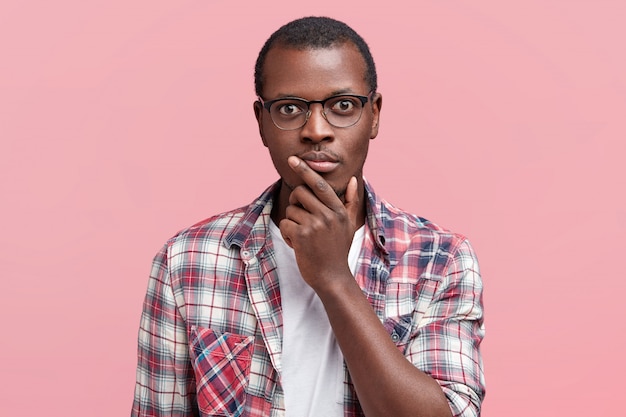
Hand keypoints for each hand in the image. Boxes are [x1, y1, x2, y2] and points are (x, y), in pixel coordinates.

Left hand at [278, 156, 361, 290]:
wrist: (332, 277)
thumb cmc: (338, 250)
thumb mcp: (348, 224)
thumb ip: (350, 201)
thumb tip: (355, 179)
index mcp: (338, 210)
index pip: (319, 184)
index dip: (304, 170)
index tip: (293, 160)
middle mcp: (328, 215)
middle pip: (300, 193)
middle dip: (296, 203)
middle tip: (301, 218)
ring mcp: (315, 224)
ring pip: (291, 209)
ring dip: (292, 223)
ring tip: (304, 237)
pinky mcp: (302, 235)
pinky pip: (285, 224)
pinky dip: (287, 234)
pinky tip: (298, 245)